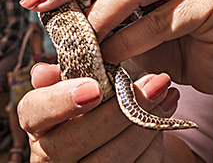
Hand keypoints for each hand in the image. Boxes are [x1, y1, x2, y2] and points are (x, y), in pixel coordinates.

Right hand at [18, 63, 177, 161]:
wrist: (111, 132)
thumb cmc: (92, 102)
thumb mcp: (77, 85)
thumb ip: (62, 78)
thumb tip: (42, 72)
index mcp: (40, 123)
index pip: (34, 113)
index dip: (62, 100)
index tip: (95, 87)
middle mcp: (52, 155)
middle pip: (78, 139)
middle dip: (120, 110)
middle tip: (153, 84)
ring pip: (111, 159)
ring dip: (145, 122)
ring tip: (164, 93)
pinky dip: (153, 140)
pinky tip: (164, 115)